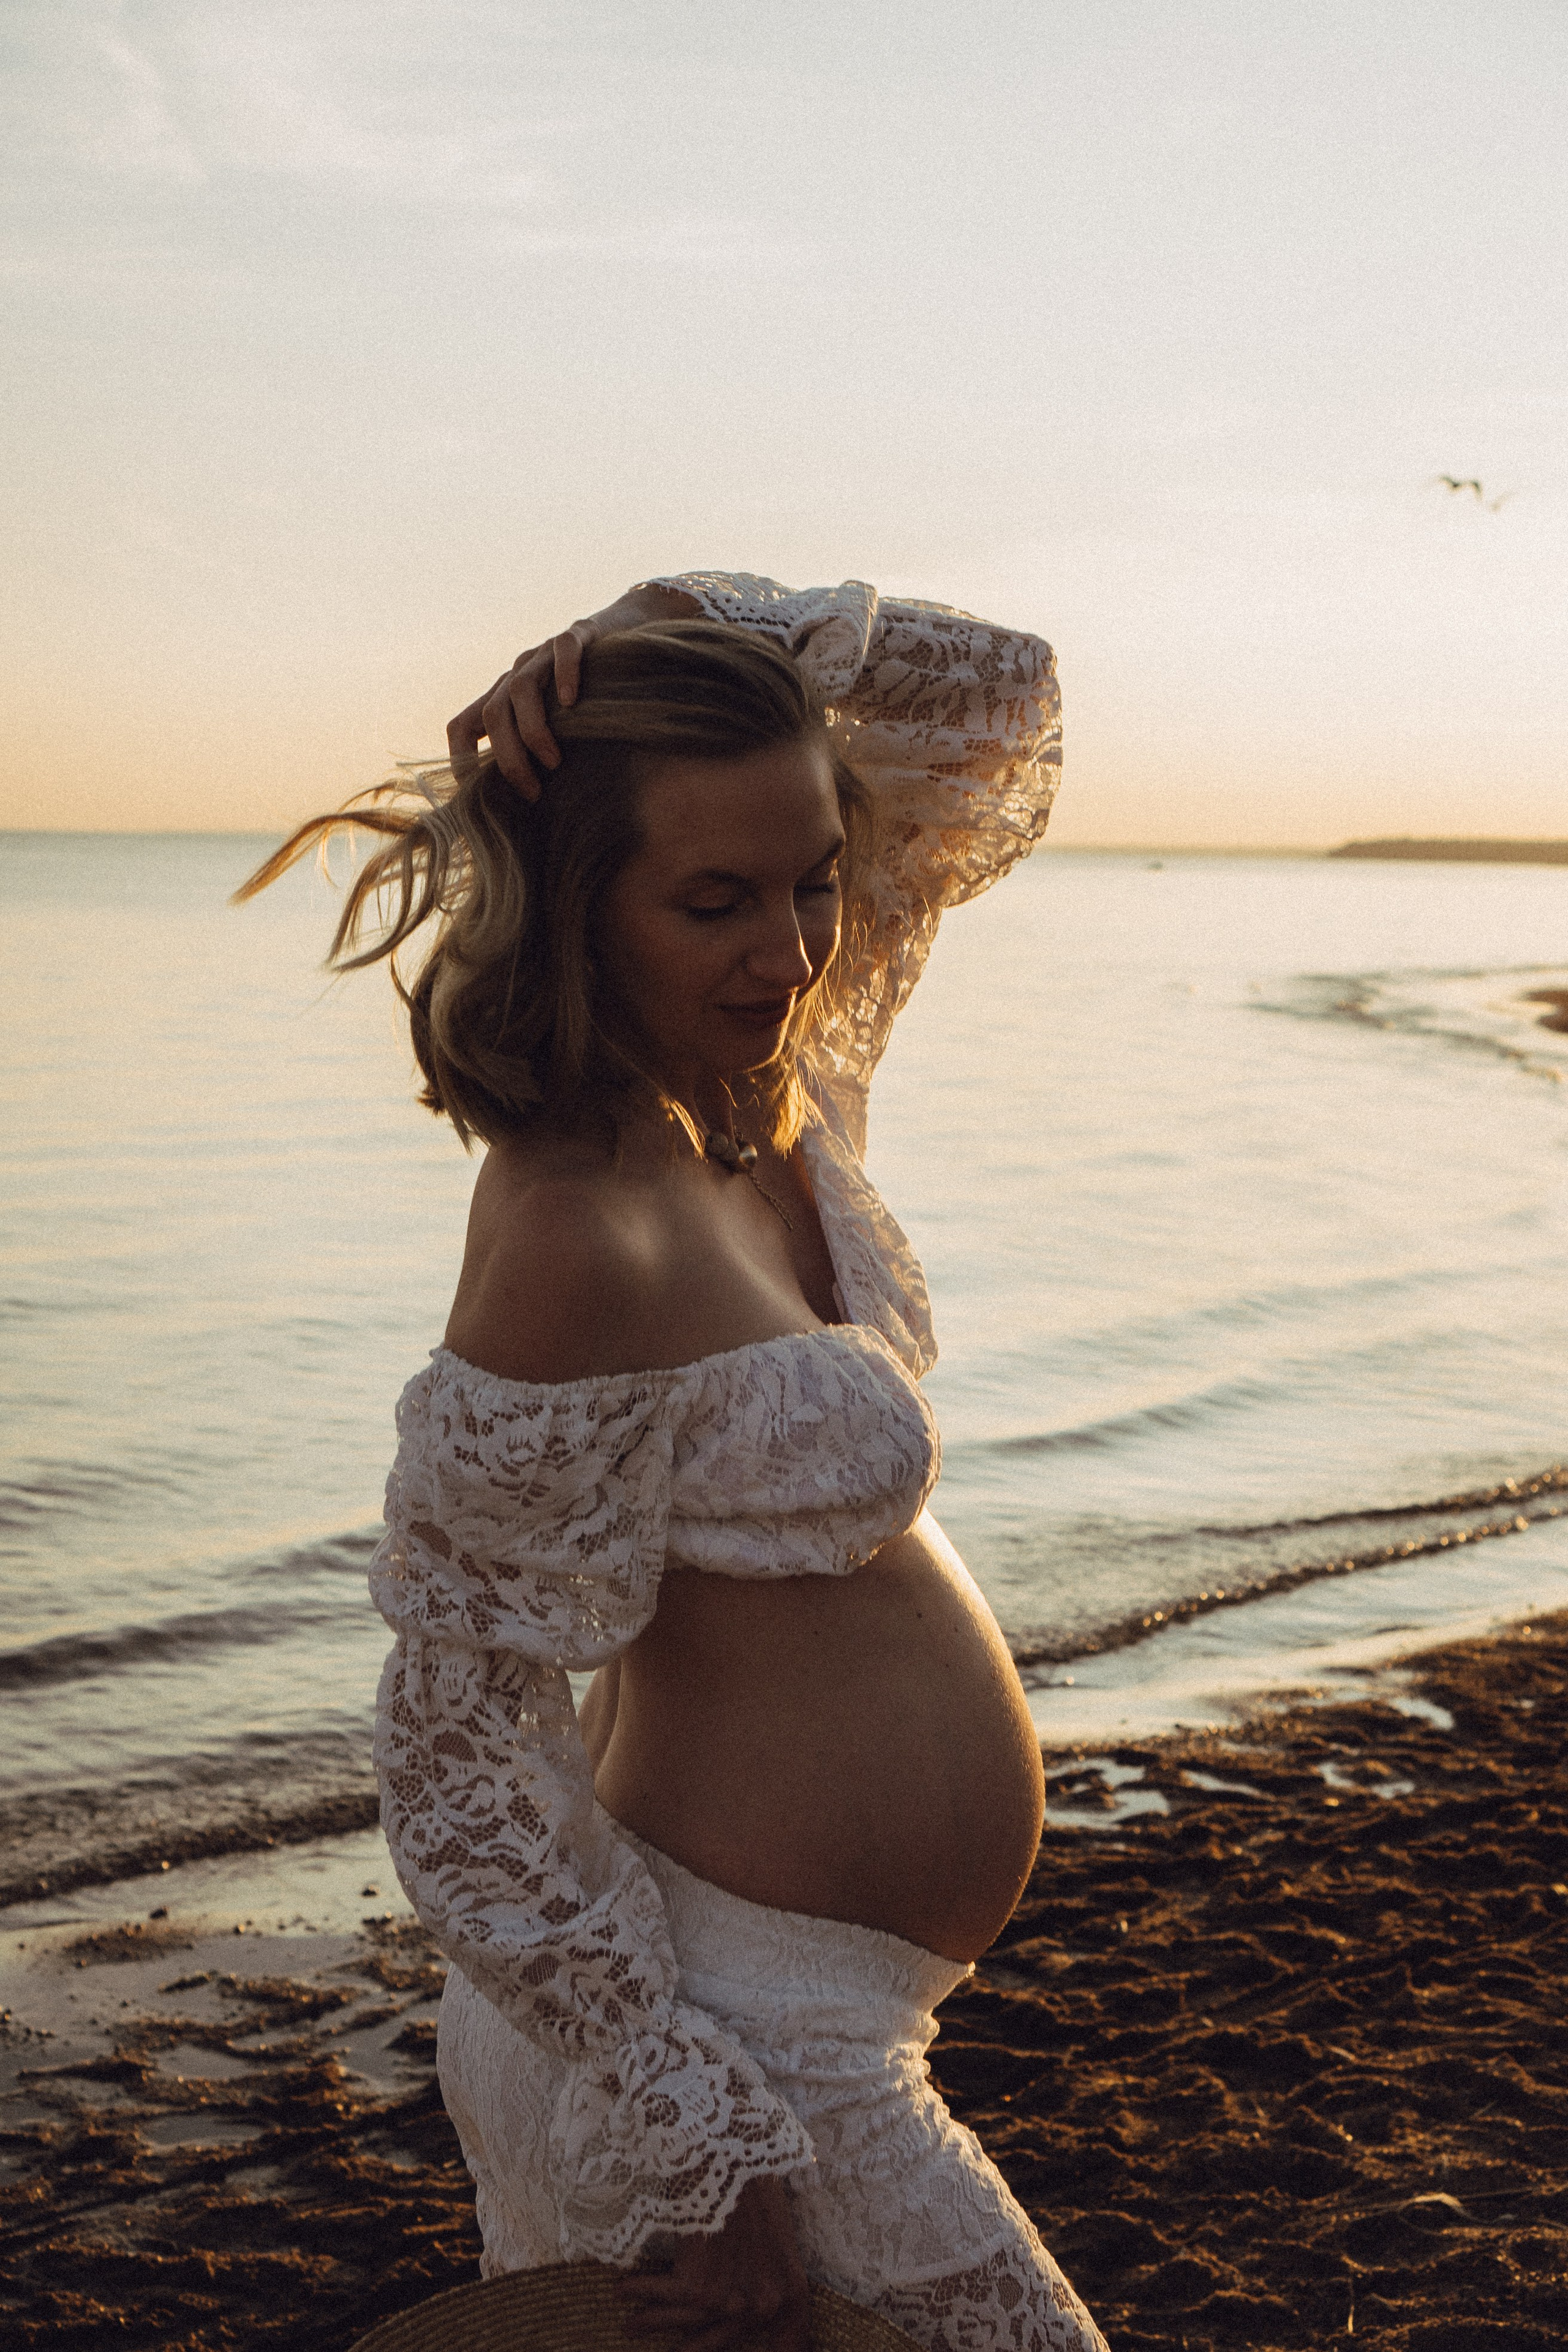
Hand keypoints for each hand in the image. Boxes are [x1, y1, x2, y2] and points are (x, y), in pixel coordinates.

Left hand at [446, 582, 698, 796]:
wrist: (629, 634)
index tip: (475, 794)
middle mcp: (517, 674)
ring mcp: (545, 653)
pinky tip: (572, 703)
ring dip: (533, 730)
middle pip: (492, 715)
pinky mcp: (579, 634)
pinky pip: (564, 649)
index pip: (460, 725)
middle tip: (533, 793)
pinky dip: (565, 675)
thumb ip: (540, 756)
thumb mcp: (560, 730)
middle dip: (509, 760)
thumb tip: (530, 810)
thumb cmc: (594, 698)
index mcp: (504, 698)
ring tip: (554, 762)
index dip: (459, 759)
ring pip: (521, 688)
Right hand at [618, 2174, 810, 2351]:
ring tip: (630, 2326)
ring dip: (651, 2322)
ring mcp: (729, 2302)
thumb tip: (754, 2296)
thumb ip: (768, 2271)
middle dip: (696, 2348)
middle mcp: (763, 2306)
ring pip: (684, 2324)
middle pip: (724, 2341)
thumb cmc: (758, 2182)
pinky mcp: (697, 2288)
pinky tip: (620, 2289)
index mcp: (792, 2292)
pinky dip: (638, 2290)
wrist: (733, 2152)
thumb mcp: (779, 2235)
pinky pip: (660, 2296)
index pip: (793, 2342)